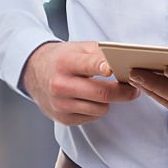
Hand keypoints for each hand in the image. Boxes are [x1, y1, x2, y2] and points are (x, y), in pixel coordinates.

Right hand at [21, 41, 140, 124]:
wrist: (34, 72)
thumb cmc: (60, 58)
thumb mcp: (77, 48)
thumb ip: (99, 53)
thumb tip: (123, 61)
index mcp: (65, 63)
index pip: (89, 65)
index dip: (105, 67)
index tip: (116, 69)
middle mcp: (61, 84)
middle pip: (102, 93)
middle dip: (123, 92)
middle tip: (133, 88)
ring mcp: (61, 104)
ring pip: (101, 108)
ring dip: (108, 101)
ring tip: (106, 91)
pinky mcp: (63, 118)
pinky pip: (92, 117)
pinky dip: (96, 108)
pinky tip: (90, 99)